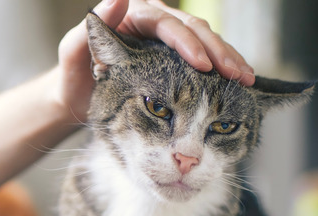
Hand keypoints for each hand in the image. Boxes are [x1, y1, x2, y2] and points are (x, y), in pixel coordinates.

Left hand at [56, 0, 254, 121]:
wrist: (75, 98)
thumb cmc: (71, 78)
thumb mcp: (71, 56)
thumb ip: (88, 33)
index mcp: (131, 15)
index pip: (166, 24)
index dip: (187, 43)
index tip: (203, 65)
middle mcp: (153, 22)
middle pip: (193, 29)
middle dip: (218, 52)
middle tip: (237, 75)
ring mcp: (166, 39)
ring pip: (204, 41)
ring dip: (228, 59)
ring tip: (246, 79)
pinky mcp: (175, 56)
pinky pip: (204, 56)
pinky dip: (222, 68)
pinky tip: (240, 81)